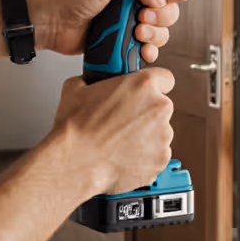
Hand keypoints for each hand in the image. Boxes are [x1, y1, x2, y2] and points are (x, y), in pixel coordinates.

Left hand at [27, 0, 189, 62]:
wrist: (53, 23)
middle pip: (169, 7)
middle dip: (163, 14)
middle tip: (144, 14)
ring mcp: (131, 20)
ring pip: (162, 30)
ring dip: (155, 33)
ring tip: (136, 31)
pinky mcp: (125, 40)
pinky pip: (149, 48)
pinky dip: (149, 50)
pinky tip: (140, 47)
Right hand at [53, 68, 174, 195]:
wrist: (74, 162)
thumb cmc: (77, 128)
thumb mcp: (77, 88)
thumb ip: (94, 80)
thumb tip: (91, 82)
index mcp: (144, 84)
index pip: (165, 78)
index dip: (155, 85)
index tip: (146, 93)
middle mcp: (158, 107)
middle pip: (161, 106)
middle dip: (146, 112)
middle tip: (123, 121)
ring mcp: (163, 135)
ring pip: (160, 131)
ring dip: (146, 135)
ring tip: (120, 141)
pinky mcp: (161, 159)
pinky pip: (157, 154)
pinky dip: (145, 156)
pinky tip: (124, 155)